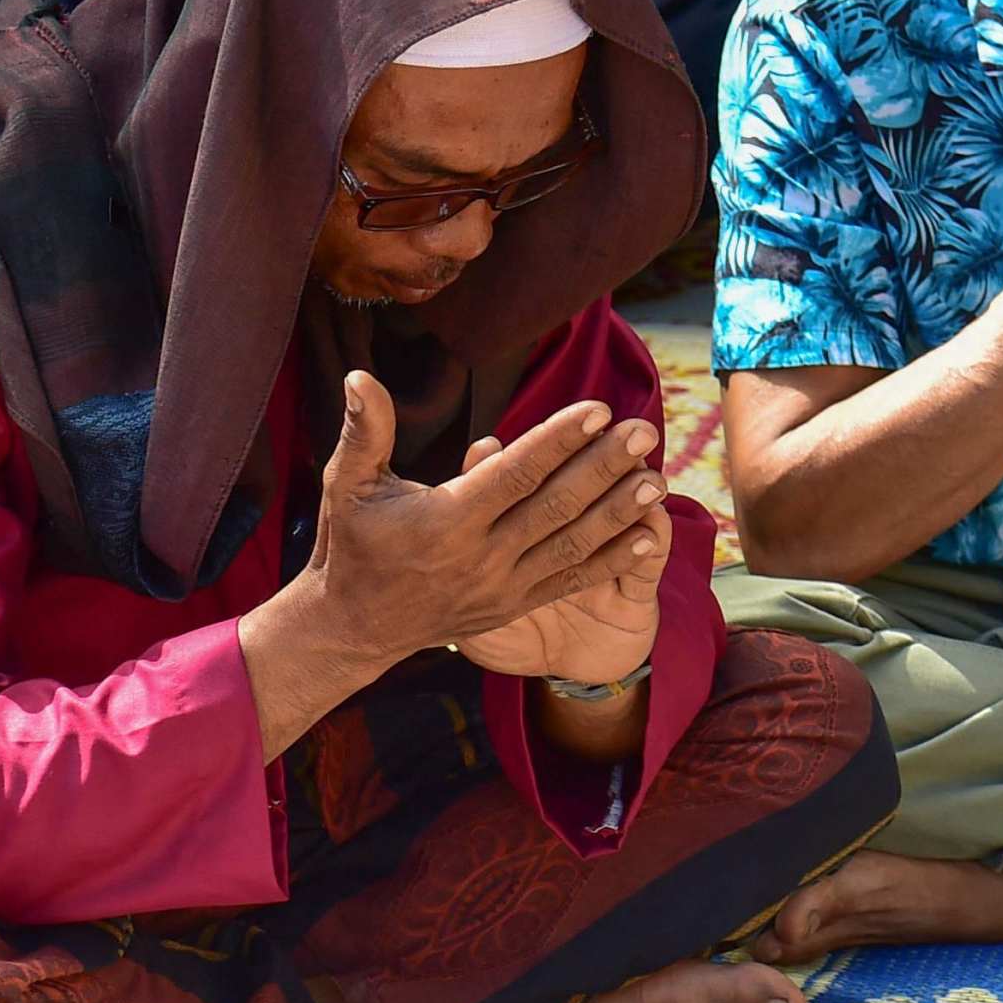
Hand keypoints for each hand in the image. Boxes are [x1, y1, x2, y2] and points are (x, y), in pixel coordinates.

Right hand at [299, 374, 675, 663]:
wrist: (355, 626)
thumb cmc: (351, 543)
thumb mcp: (346, 484)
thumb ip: (365, 430)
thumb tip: (359, 375)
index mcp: (445, 521)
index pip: (514, 475)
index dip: (558, 441)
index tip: (597, 410)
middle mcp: (480, 557)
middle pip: (554, 506)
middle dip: (603, 467)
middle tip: (644, 431)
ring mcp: (502, 586)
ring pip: (570, 544)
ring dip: (617, 512)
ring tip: (655, 479)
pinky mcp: (515, 605)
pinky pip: (570, 581)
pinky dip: (610, 561)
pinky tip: (646, 537)